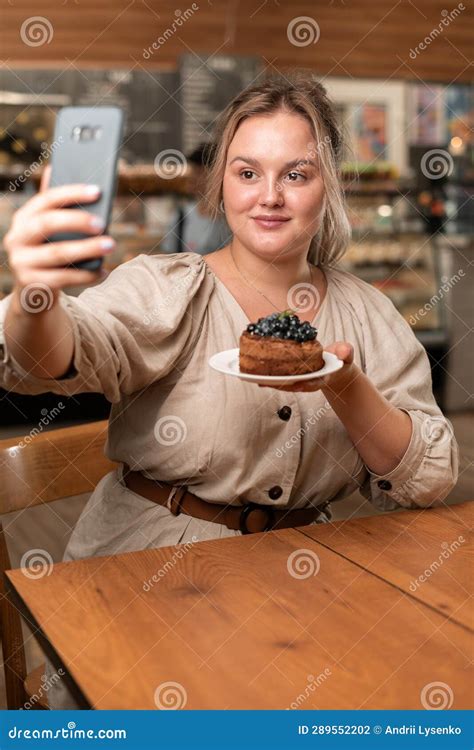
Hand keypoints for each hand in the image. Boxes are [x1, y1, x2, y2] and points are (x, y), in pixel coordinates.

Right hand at [4, 165, 114, 298]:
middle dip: (77, 221)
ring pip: (57, 253)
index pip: (46, 199)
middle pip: (46, 223)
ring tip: (110, 245)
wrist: (33, 293)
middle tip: (102, 223)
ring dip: (87, 249)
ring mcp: (21, 262)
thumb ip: (52, 204)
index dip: (71, 193)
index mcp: (23, 218)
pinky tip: (104, 271)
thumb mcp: (47, 229)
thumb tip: (54, 167)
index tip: (97, 191)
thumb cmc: (47, 253)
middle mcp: (16, 238)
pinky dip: (86, 275)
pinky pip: (63, 278)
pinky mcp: (31, 284)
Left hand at [258, 342, 356, 391]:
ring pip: (284, 383)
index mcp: (322, 377)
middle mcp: (309, 381)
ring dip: (270, 382)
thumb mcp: (345, 354)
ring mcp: (300, 380)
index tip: (298, 384)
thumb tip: (345, 351)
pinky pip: (279, 378)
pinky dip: (268, 377)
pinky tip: (254, 375)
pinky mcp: (292, 377)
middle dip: (280, 384)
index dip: (305, 384)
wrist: (335, 365)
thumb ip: (346, 352)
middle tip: (266, 382)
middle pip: (294, 385)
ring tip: (255, 379)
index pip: (314, 383)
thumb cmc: (339, 358)